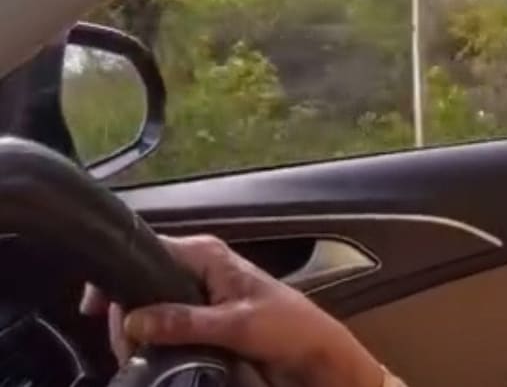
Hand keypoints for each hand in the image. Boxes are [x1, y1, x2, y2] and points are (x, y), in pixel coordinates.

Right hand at [80, 234, 384, 386]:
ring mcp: (197, 293)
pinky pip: (161, 322)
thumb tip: (135, 320)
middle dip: (125, 314)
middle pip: (140, 282)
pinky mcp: (200, 317)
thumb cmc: (288, 327)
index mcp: (207, 254)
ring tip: (132, 354)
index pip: (147, 249)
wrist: (315, 352)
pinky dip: (149, 338)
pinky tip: (145, 354)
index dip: (116, 276)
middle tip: (124, 348)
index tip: (94, 308)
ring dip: (135, 331)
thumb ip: (186, 321)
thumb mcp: (237, 325)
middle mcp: (198, 267)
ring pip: (147, 305)